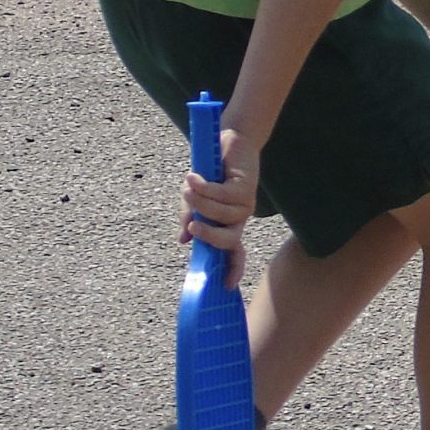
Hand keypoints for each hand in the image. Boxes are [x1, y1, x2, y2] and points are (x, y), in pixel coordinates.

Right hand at [182, 126, 261, 282]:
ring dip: (198, 201)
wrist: (229, 143)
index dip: (232, 269)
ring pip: (219, 214)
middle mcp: (239, 218)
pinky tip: (193, 177)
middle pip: (229, 240)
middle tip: (192, 225)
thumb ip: (189, 217)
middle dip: (209, 235)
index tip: (227, 286)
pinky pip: (220, 195)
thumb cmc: (209, 174)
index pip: (233, 252)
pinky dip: (202, 187)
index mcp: (227, 224)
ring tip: (187, 187)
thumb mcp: (193, 198)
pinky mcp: (245, 187)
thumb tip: (184, 240)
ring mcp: (244, 204)